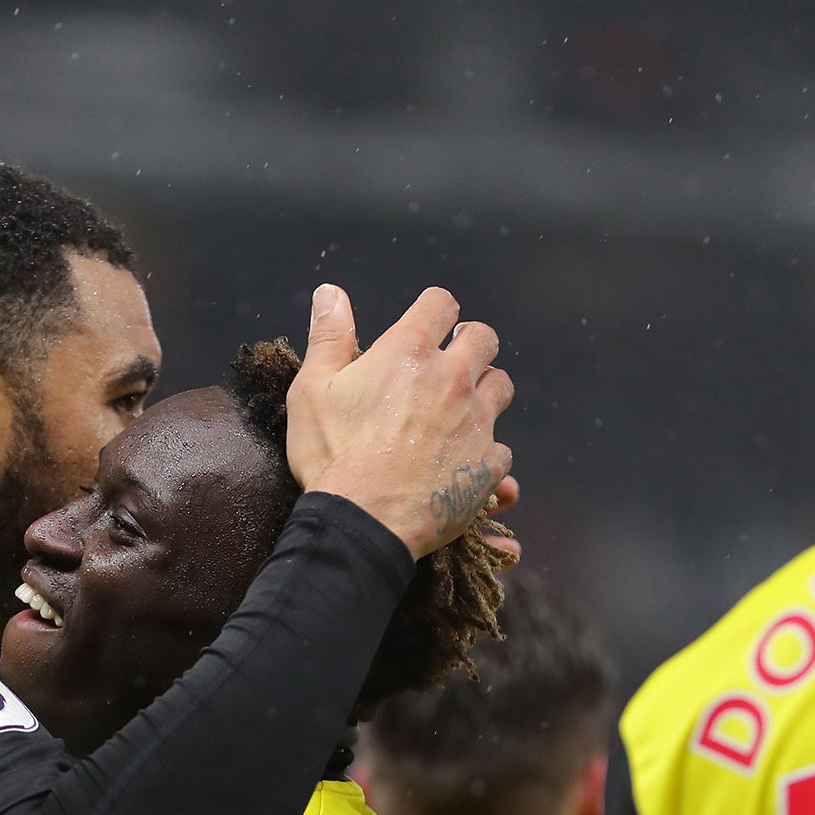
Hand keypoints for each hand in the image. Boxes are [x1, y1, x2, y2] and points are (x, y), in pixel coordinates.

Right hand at [286, 284, 516, 558]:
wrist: (363, 521)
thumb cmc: (332, 455)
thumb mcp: (312, 390)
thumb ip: (328, 336)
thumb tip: (330, 293)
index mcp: (410, 352)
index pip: (440, 304)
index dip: (434, 310)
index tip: (428, 324)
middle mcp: (453, 378)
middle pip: (485, 339)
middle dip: (470, 345)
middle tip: (451, 364)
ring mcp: (477, 421)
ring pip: (501, 388)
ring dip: (485, 393)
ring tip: (462, 412)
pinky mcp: (488, 463)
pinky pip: (502, 450)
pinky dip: (486, 455)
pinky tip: (465, 465)